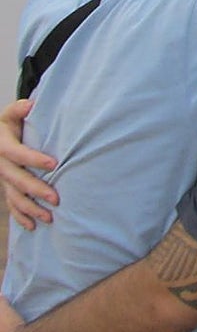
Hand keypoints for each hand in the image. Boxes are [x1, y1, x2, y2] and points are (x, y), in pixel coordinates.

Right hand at [0, 99, 59, 229]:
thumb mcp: (10, 115)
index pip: (17, 153)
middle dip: (36, 190)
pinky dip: (20, 217)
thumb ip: (19, 110)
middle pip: (16, 180)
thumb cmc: (10, 125)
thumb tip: (31, 104)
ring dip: (30, 209)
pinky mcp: (6, 188)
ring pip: (13, 197)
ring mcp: (2, 179)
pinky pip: (10, 205)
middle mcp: (1, 165)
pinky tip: (33, 227)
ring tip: (49, 218)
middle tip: (56, 199)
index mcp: (2, 145)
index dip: (34, 159)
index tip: (54, 164)